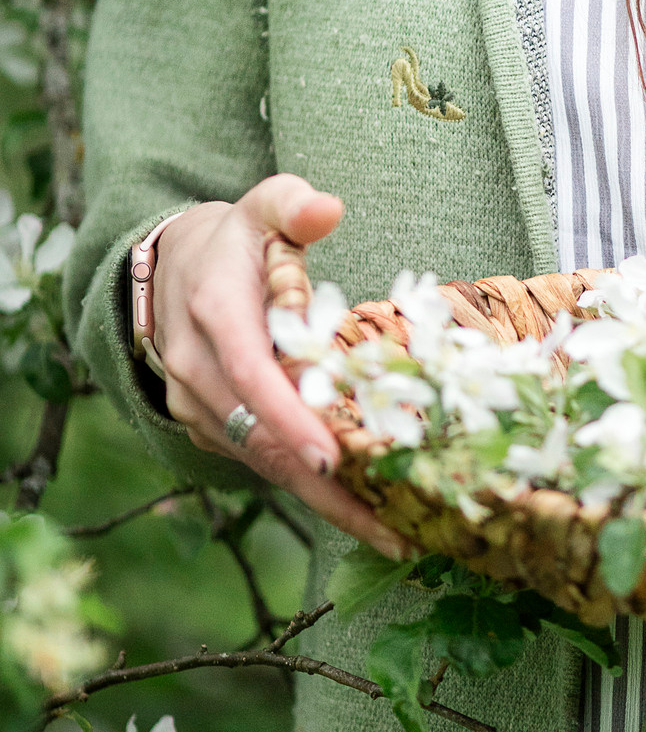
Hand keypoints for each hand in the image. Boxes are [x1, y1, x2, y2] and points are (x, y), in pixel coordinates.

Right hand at [152, 174, 407, 557]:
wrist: (170, 268)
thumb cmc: (236, 238)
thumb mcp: (264, 206)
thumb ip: (294, 203)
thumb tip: (328, 209)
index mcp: (214, 312)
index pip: (250, 373)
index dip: (288, 417)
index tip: (331, 456)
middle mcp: (194, 368)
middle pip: (259, 437)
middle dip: (321, 484)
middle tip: (387, 523)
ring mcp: (195, 403)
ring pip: (260, 459)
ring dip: (319, 496)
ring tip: (388, 528)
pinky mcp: (207, 424)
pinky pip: (257, 459)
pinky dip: (303, 484)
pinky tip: (358, 507)